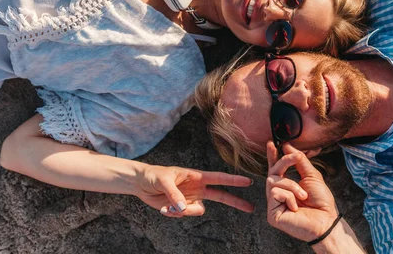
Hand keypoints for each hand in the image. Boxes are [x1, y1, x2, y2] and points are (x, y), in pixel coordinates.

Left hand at [135, 165, 253, 216]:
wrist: (142, 184)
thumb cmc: (154, 176)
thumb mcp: (163, 181)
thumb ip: (175, 194)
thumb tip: (184, 207)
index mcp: (196, 176)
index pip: (218, 178)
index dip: (233, 180)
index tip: (247, 182)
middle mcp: (198, 188)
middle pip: (221, 196)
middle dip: (235, 201)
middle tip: (251, 208)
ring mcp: (191, 198)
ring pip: (199, 211)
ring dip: (185, 212)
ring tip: (168, 207)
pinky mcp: (183, 208)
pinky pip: (185, 216)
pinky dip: (174, 215)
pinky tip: (164, 209)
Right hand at [265, 142, 337, 241]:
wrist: (326, 220)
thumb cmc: (321, 201)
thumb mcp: (311, 175)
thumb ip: (299, 161)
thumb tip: (287, 146)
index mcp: (286, 185)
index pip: (276, 169)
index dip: (272, 156)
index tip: (271, 143)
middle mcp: (278, 194)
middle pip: (272, 171)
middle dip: (284, 162)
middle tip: (296, 159)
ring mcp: (274, 204)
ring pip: (273, 181)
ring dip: (292, 185)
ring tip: (303, 196)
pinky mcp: (272, 214)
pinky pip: (275, 193)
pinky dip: (289, 197)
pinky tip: (296, 207)